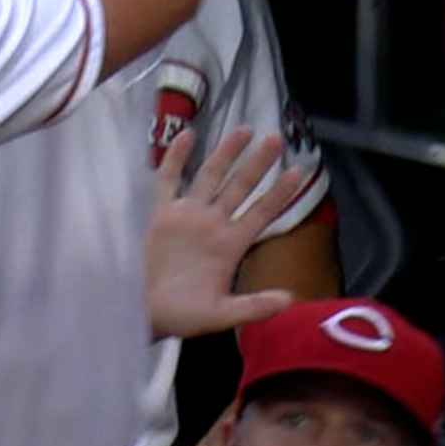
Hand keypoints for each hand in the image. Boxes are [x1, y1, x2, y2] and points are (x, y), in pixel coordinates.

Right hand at [145, 125, 306, 338]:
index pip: (261, 213)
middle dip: (258, 164)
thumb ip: (253, 306)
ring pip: (210, 177)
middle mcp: (212, 225)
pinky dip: (176, 158)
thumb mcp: (220, 315)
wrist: (144, 314)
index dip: (279, 193)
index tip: (300, 172)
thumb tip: (291, 300)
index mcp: (230, 245)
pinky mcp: (161, 215)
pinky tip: (187, 136)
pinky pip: (168, 180)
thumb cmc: (182, 316)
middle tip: (276, 139)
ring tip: (245, 129)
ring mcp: (187, 217)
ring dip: (226, 154)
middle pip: (240, 187)